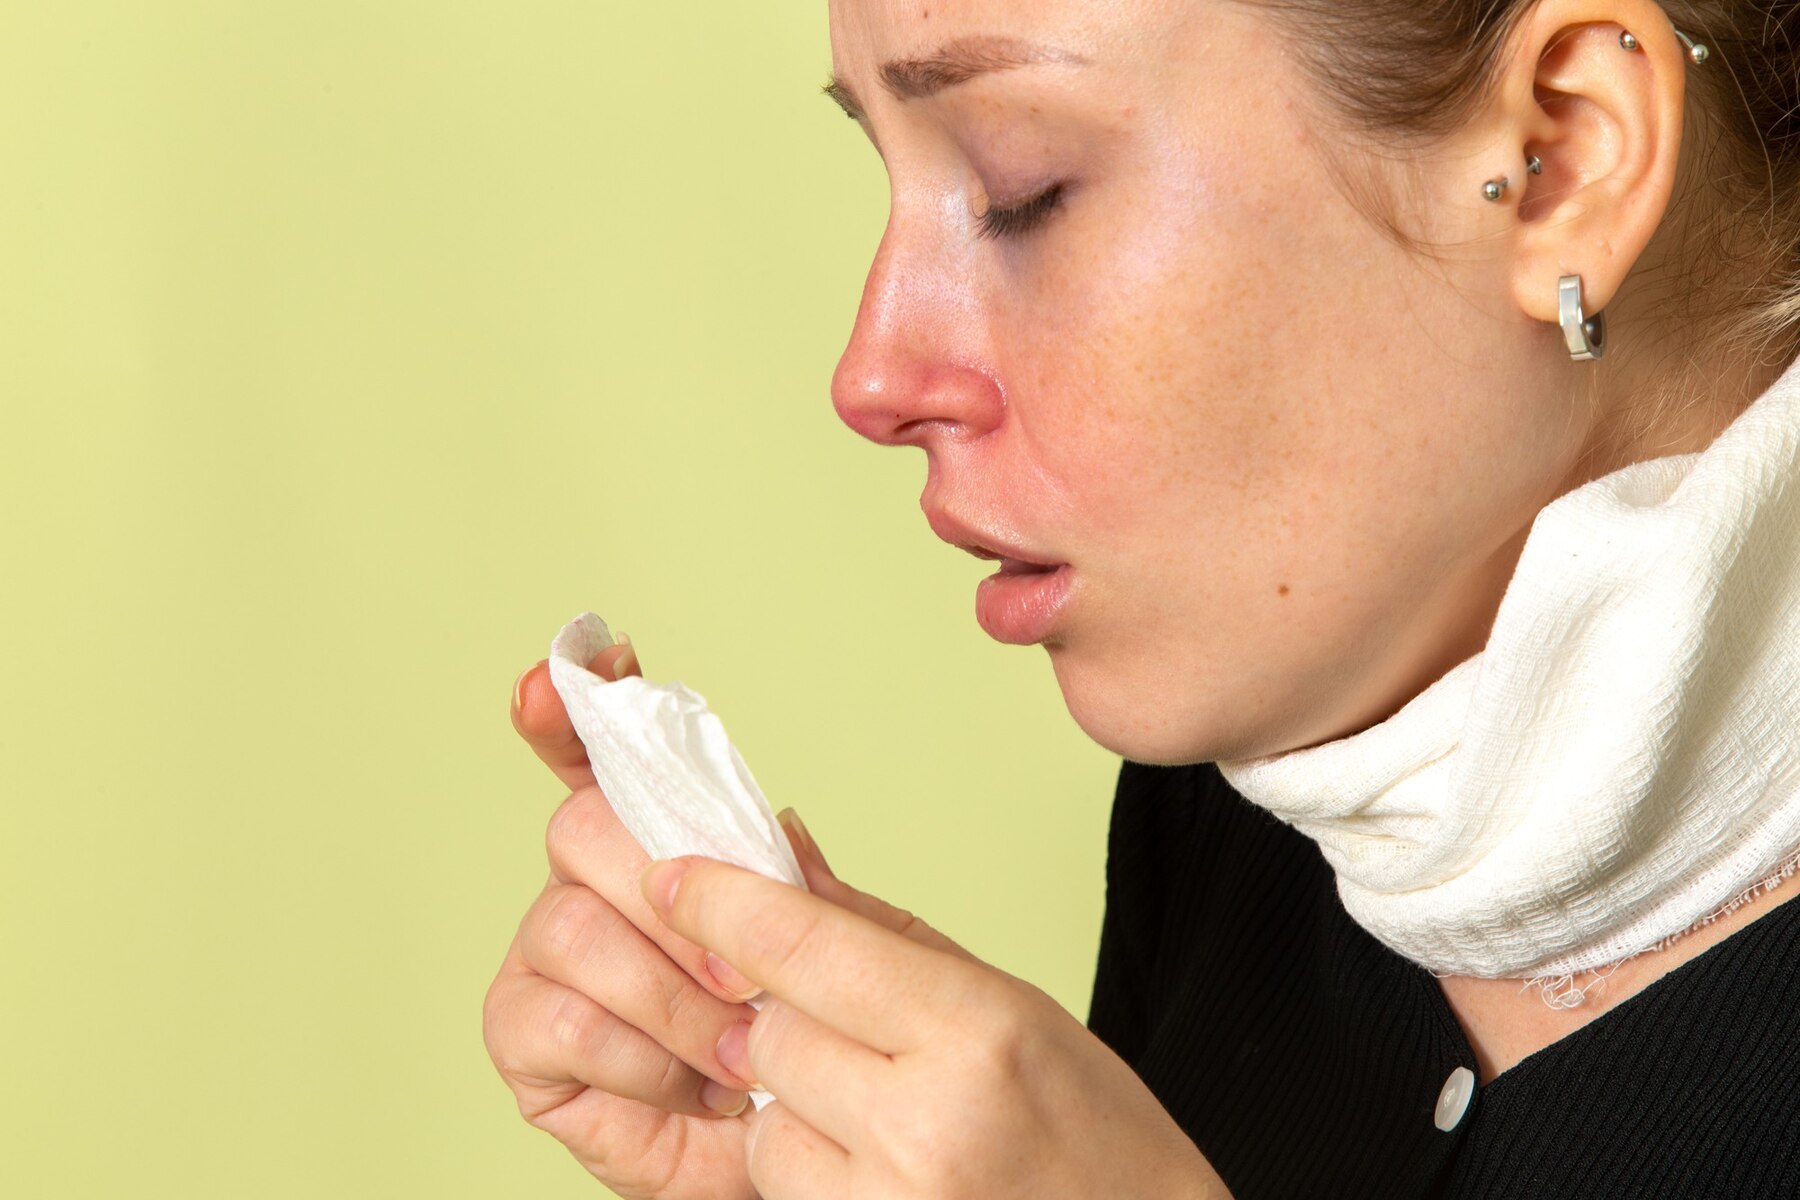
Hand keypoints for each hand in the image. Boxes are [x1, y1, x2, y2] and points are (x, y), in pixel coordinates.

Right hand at [483, 639, 763, 1199]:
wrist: (806, 1155)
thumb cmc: (817, 1044)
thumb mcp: (838, 957)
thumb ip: (801, 891)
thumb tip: (776, 825)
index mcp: (668, 844)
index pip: (609, 756)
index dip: (584, 706)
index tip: (589, 660)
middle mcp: (595, 883)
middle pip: (582, 828)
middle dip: (668, 898)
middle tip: (743, 972)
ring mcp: (552, 957)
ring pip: (569, 925)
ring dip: (670, 997)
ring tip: (736, 1051)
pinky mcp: (527, 1037)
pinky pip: (554, 1019)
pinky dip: (637, 1057)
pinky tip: (686, 1086)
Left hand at [637, 854, 1234, 1199]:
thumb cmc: (1092, 1129)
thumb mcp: (1009, 1002)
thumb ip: (881, 933)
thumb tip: (782, 855)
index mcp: (976, 1031)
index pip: (805, 944)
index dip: (724, 902)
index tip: (675, 875)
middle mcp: (927, 1122)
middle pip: (769, 1031)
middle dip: (784, 1019)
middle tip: (847, 1029)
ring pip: (762, 1117)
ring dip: (791, 1103)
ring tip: (880, 1113)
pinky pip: (779, 1183)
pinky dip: (806, 1164)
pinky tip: (876, 1166)